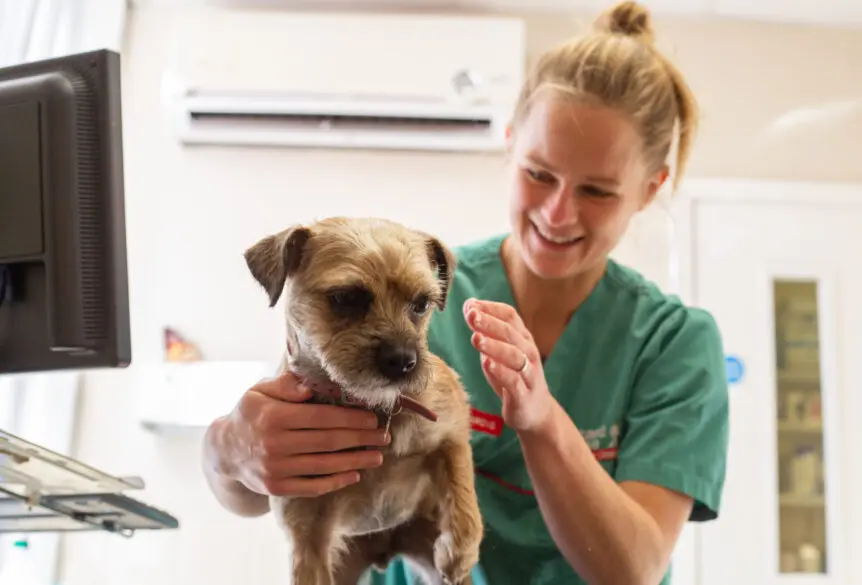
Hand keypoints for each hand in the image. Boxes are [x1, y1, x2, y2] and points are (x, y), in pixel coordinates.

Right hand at [214, 372, 389, 497]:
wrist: (224, 450)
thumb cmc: (251, 414)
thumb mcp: (260, 391)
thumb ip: (286, 385)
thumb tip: (311, 386)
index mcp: (274, 416)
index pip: (321, 417)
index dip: (350, 419)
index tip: (372, 418)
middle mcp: (274, 444)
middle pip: (328, 441)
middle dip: (361, 439)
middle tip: (383, 437)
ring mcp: (275, 469)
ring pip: (324, 465)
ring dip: (355, 461)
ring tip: (377, 457)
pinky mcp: (276, 488)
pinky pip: (312, 486)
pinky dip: (335, 482)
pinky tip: (354, 475)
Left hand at [463, 298, 555, 431]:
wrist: (536, 413)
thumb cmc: (514, 377)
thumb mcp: (498, 353)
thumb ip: (485, 332)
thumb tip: (469, 306)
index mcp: (522, 339)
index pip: (510, 316)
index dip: (490, 308)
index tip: (470, 304)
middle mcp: (528, 352)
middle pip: (510, 333)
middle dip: (489, 322)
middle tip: (471, 316)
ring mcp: (528, 373)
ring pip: (513, 355)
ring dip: (494, 345)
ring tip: (476, 338)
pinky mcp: (524, 394)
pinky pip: (514, 381)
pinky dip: (501, 371)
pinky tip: (487, 364)